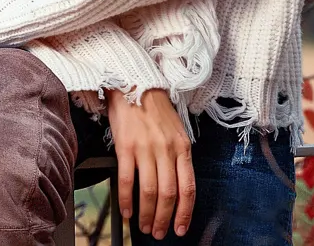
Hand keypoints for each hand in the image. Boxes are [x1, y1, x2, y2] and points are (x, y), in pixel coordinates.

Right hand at [105, 88, 195, 239]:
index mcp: (183, 148)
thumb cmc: (153, 108)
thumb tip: (175, 185)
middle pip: (169, 194)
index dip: (184, 213)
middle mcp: (166, 150)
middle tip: (159, 232)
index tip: (180, 228)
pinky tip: (126, 211)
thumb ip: (178, 156)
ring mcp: (146, 149)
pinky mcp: (125, 146)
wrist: (133, 83)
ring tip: (144, 226)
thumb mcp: (176, 131)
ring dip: (147, 214)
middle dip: (165, 218)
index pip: (188, 188)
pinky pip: (126, 180)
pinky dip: (127, 200)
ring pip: (149, 191)